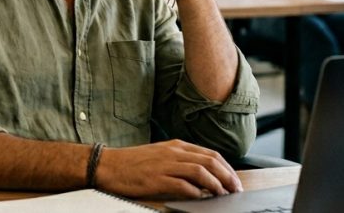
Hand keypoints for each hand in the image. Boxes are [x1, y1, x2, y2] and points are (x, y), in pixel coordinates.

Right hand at [94, 139, 241, 198]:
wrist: (108, 165)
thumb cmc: (133, 163)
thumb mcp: (161, 155)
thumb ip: (181, 161)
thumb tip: (202, 175)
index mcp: (177, 146)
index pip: (211, 154)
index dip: (226, 167)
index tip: (234, 179)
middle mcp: (174, 152)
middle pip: (210, 161)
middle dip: (227, 176)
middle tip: (235, 189)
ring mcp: (166, 165)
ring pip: (201, 172)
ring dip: (216, 184)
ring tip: (223, 194)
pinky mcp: (157, 179)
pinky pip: (184, 185)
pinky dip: (196, 192)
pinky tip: (202, 198)